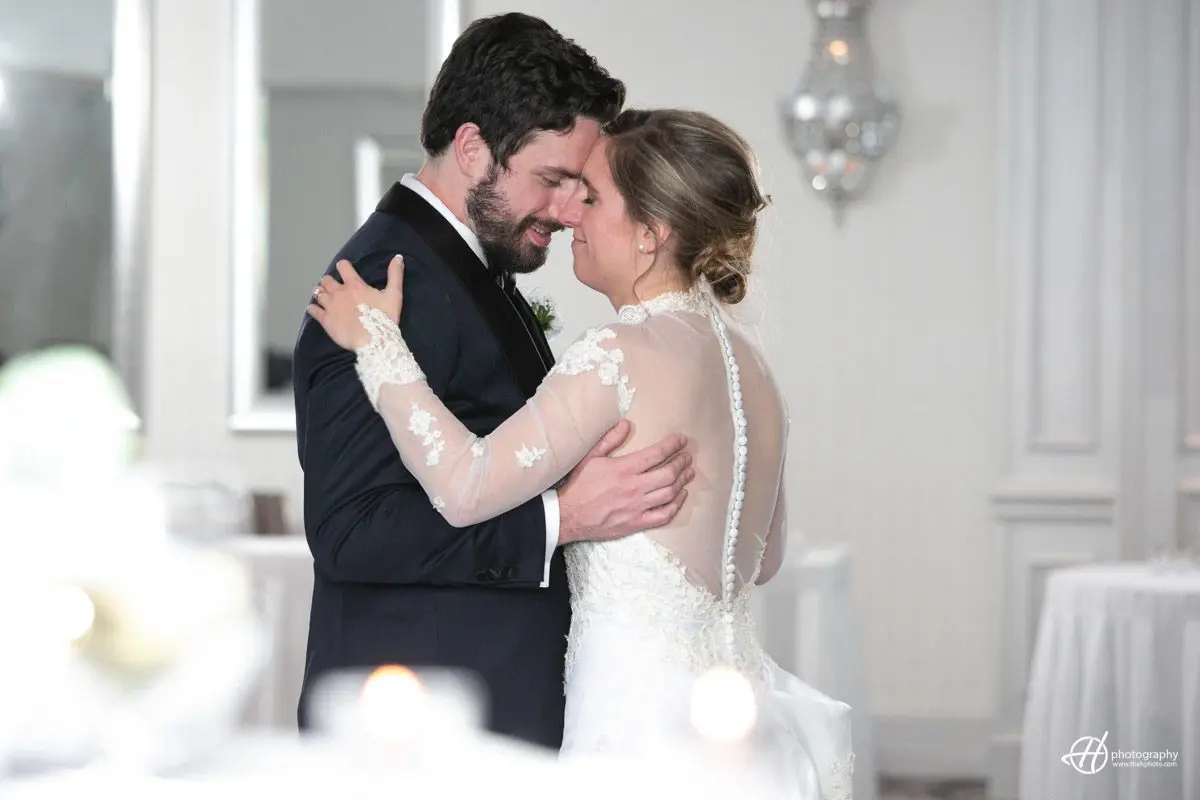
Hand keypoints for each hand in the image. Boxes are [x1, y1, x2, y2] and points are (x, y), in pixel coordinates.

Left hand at [307, 255, 404, 349]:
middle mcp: (339, 292)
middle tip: (335, 287)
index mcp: (354, 285)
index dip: (344, 266)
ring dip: (321, 293)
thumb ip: (395, 275)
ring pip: (318, 293)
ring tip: (325, 297)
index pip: (343, 266)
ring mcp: (330, 306)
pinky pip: (313, 310)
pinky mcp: (325, 320)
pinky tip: (314, 309)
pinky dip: (313, 308)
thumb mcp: (394, 295)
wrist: (373, 342)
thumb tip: (398, 257)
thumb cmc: (384, 318)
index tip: (346, 270)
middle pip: (326, 280)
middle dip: (330, 282)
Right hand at [557, 420, 695, 544]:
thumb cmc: (579, 485)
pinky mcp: (637, 523)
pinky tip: (681, 496)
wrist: (567, 516)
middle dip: (682, 462)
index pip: (657, 454)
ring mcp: (637, 507)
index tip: (681, 440)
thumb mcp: (590, 457)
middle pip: (668, 473)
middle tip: (687, 457)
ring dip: (683, 481)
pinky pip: (664, 515)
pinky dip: (676, 505)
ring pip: (669, 493)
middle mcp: (634, 488)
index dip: (673, 445)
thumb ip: (610, 439)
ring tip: (689, 473)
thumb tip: (626, 424)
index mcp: (624, 469)